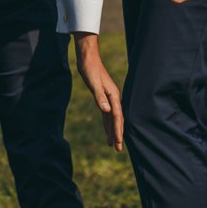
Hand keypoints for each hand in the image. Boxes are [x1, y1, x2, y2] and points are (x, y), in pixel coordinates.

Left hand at [74, 34, 123, 150]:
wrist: (88, 58)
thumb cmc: (90, 69)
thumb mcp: (93, 83)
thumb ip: (100, 97)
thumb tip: (106, 111)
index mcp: (113, 96)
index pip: (116, 117)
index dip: (117, 130)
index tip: (117, 143)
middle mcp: (113, 98)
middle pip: (117, 120)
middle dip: (118, 134)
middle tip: (118, 149)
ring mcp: (108, 98)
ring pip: (112, 118)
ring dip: (113, 130)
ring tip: (113, 144)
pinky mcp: (103, 97)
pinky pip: (107, 114)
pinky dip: (107, 123)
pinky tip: (107, 130)